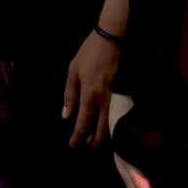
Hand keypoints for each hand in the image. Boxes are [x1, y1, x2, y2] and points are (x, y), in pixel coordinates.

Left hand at [62, 30, 121, 147]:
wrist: (110, 41)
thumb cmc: (88, 55)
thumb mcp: (72, 72)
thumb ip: (69, 95)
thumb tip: (66, 116)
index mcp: (89, 95)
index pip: (83, 124)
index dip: (77, 137)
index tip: (73, 146)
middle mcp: (103, 101)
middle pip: (101, 131)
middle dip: (94, 143)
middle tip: (86, 146)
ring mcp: (114, 98)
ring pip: (110, 125)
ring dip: (103, 136)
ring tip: (94, 140)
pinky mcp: (120, 94)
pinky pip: (114, 115)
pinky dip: (109, 125)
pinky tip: (104, 126)